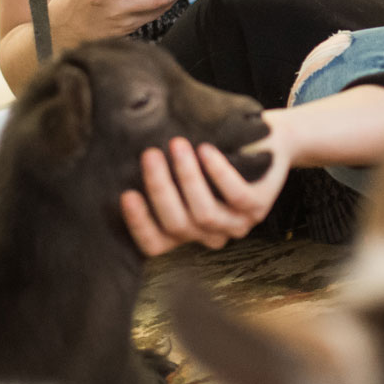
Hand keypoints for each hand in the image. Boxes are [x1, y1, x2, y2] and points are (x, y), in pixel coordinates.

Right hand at [120, 116, 292, 255]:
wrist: (264, 138)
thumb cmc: (212, 148)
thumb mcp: (180, 163)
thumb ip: (157, 172)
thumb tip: (119, 162)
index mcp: (184, 230)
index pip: (154, 244)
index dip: (139, 224)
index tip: (126, 194)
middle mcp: (208, 233)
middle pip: (177, 225)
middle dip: (160, 189)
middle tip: (150, 154)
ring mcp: (235, 224)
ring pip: (204, 214)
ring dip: (188, 178)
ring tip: (177, 144)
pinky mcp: (258, 207)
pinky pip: (235, 196)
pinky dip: (218, 172)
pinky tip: (206, 150)